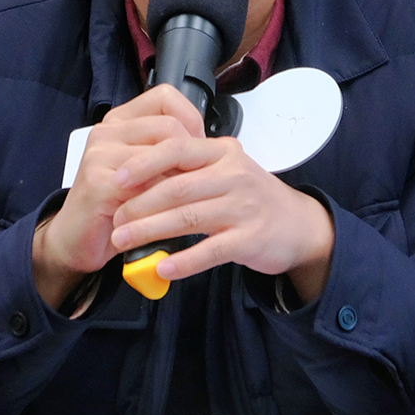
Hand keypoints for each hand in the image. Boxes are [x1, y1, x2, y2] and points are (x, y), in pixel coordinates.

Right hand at [33, 85, 209, 307]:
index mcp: (121, 121)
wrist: (77, 237)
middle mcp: (107, 131)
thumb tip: (206, 147)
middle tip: (196, 180)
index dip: (191, 118)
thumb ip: (167, 151)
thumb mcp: (145, 169)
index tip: (199, 145)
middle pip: (169, 127)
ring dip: (179, 182)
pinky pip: (147, 187)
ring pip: (162, 156)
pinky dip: (163, 203)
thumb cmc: (115, 204)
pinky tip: (164, 215)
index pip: (165, 97)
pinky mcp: (98, 183)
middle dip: (191, 156)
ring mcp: (100, 155)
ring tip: (180, 200)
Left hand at [104, 89, 334, 303]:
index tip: (116, 177)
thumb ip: (190, 169)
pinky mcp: (251, 239)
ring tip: (124, 241)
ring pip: (188, 217)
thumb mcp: (226, 171)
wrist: (300, 226)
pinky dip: (184, 260)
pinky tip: (163, 267)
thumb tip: (138, 177)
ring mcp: (244, 207)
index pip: (177, 148)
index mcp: (223, 153)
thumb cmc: (253, 198)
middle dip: (139, 204)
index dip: (143, 162)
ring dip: (151, 230)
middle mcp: (234, 175)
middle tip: (114, 219)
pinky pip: (211, 250)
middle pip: (177, 187)